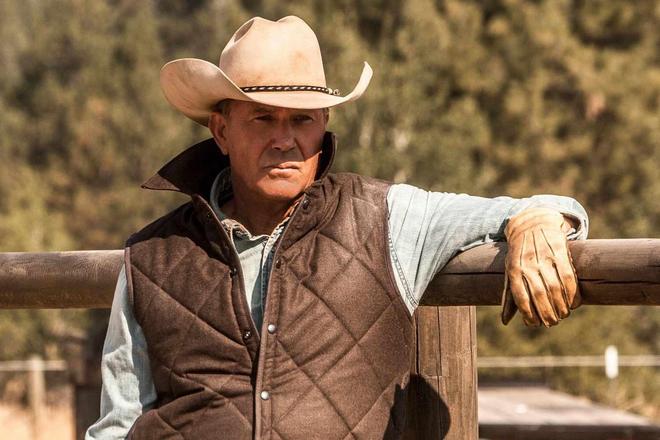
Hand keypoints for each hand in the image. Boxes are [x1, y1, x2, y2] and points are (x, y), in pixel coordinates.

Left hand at [501, 207, 580, 326]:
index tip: (534, 324)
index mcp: (514, 270)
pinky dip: (573, 293)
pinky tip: (574, 303)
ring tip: (563, 314)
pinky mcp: (560, 252)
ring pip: (555, 288)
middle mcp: (528, 264)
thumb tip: (505, 321)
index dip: (529, 314)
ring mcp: (545, 258)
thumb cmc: (519, 253)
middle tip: (552, 322)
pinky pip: (568, 277)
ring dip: (561, 306)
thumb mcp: (509, 270)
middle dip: (547, 313)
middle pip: (540, 295)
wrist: (532, 223)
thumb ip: (509, 295)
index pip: (521, 297)